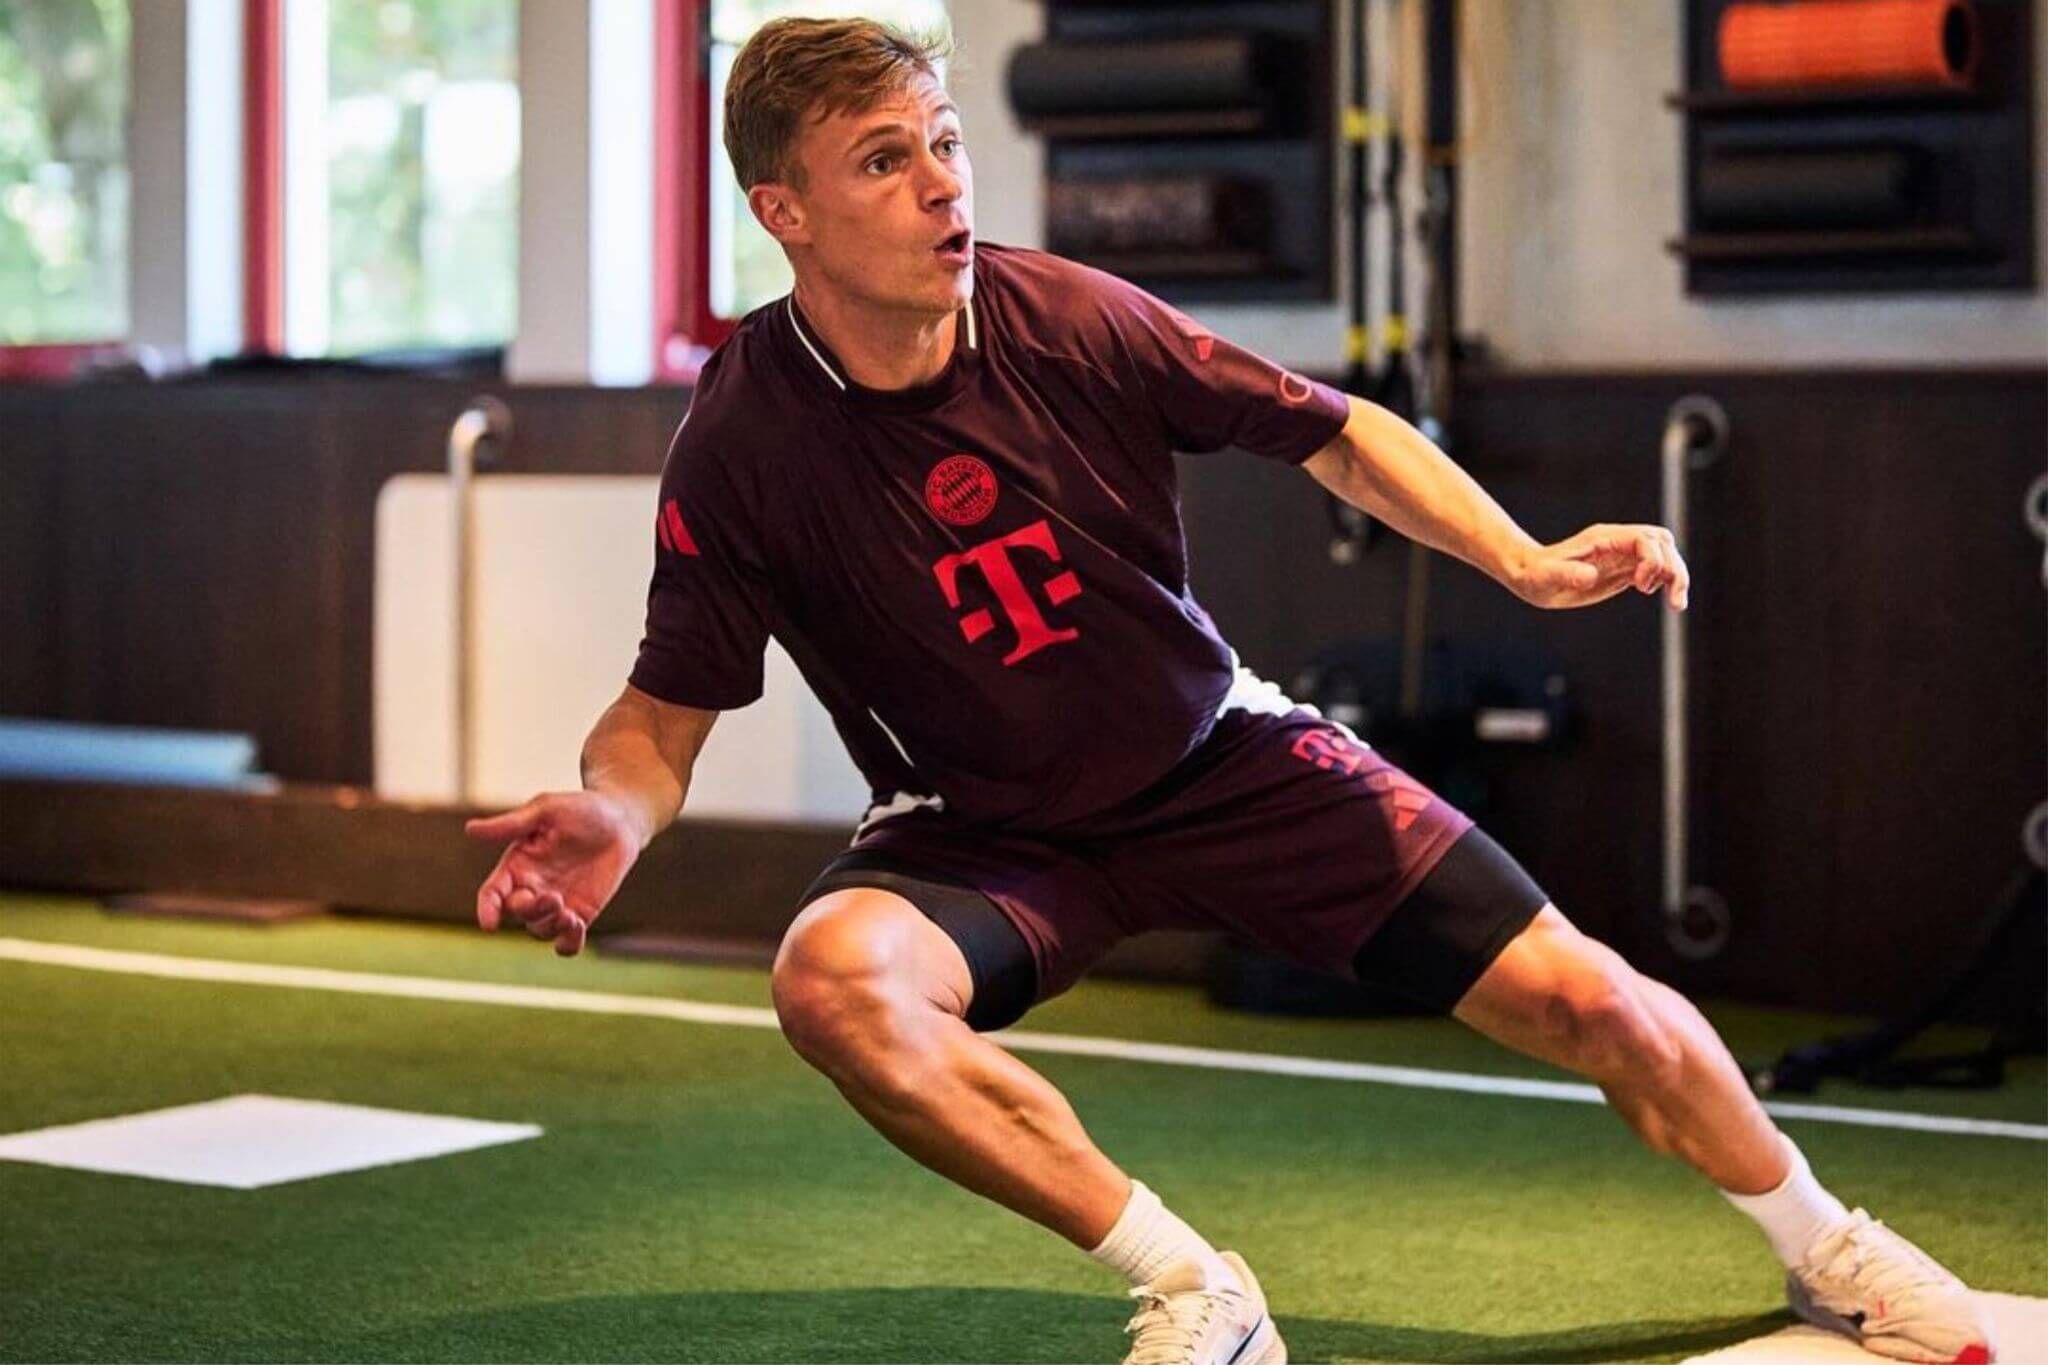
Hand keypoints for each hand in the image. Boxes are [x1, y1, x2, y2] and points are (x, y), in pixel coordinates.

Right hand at [464, 791, 641, 955]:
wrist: (620, 821)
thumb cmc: (580, 809)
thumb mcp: (545, 810)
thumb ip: (511, 824)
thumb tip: (470, 829)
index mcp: (517, 865)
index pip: (493, 892)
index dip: (487, 909)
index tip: (489, 924)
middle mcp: (532, 887)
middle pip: (518, 913)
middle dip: (531, 911)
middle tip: (554, 898)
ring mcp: (556, 904)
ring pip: (540, 930)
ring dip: (551, 927)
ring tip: (571, 915)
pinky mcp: (580, 914)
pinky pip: (567, 942)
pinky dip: (568, 944)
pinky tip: (577, 928)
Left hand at [1510, 523, 1689, 611]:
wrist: (1532, 577)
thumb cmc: (1536, 575)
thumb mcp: (1546, 576)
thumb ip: (1566, 573)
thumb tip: (1588, 576)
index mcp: (1604, 539)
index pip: (1644, 539)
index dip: (1651, 560)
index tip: (1640, 586)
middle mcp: (1618, 544)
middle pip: (1662, 543)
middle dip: (1673, 568)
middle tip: (1673, 599)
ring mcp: (1623, 556)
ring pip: (1664, 556)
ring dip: (1676, 577)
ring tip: (1676, 605)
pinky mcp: (1624, 571)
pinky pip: (1655, 571)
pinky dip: (1667, 584)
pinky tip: (1670, 602)